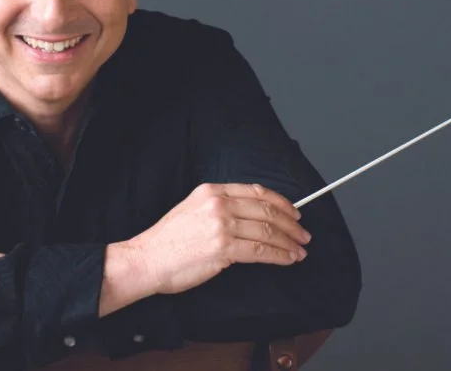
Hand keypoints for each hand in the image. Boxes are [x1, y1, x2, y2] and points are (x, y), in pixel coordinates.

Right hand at [126, 183, 309, 294]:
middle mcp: (219, 204)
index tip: (293, 211)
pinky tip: (288, 259)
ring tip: (300, 249)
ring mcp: (222, 225)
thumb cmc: (168, 240)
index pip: (256, 191)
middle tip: (303, 233)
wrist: (147, 259)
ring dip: (289, 241)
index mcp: (211, 191)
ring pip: (267, 231)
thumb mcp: (192, 209)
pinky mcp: (224, 248)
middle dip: (291, 223)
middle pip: (266, 210)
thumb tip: (250, 216)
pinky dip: (279, 255)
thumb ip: (219, 207)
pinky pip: (261, 251)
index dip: (280, 202)